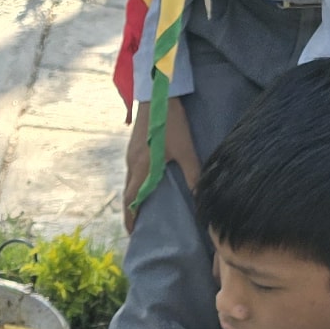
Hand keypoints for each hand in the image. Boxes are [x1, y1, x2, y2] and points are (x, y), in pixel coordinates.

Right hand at [119, 95, 202, 230]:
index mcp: (142, 168)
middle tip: (139, 224)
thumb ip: (193, 174)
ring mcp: (130, 154)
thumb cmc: (170, 122)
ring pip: (129, 182)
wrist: (157, 94)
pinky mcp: (133, 146)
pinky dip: (136, 183)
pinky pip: (132, 171)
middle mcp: (132, 164)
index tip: (134, 234)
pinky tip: (147, 181)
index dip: (131, 218)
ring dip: (134, 196)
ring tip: (143, 206)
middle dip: (132, 211)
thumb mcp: (185, 149)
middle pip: (128, 194)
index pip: (132, 201)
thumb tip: (201, 198)